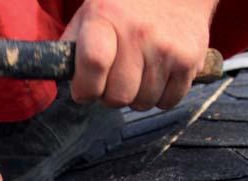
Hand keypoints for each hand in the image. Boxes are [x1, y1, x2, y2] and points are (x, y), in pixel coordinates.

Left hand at [62, 0, 216, 109]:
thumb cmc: (124, 7)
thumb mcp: (89, 14)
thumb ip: (71, 47)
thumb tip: (58, 78)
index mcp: (104, 18)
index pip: (93, 63)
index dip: (85, 88)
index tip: (85, 90)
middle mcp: (138, 32)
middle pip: (118, 96)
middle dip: (110, 96)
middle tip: (113, 80)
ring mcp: (166, 48)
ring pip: (142, 103)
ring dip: (135, 97)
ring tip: (136, 74)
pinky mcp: (189, 60)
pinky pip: (168, 102)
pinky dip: (159, 97)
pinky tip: (156, 75)